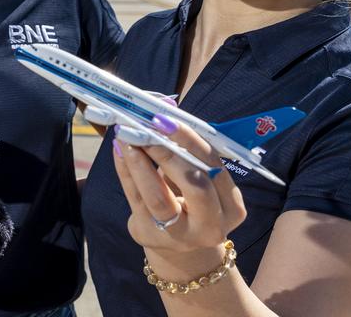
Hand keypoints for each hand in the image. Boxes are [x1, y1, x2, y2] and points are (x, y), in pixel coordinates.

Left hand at [113, 121, 245, 276]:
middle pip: (194, 184)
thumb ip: (186, 149)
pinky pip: (135, 199)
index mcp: (231, 205)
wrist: (178, 246)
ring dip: (140, 162)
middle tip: (146, 126)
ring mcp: (180, 235)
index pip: (214, 166)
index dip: (190, 141)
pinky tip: (119, 150)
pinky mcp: (150, 235)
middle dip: (168, 152)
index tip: (167, 119)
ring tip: (127, 136)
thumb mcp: (198, 178)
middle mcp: (211, 225)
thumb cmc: (191, 201)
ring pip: (159, 198)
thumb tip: (165, 105)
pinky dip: (126, 171)